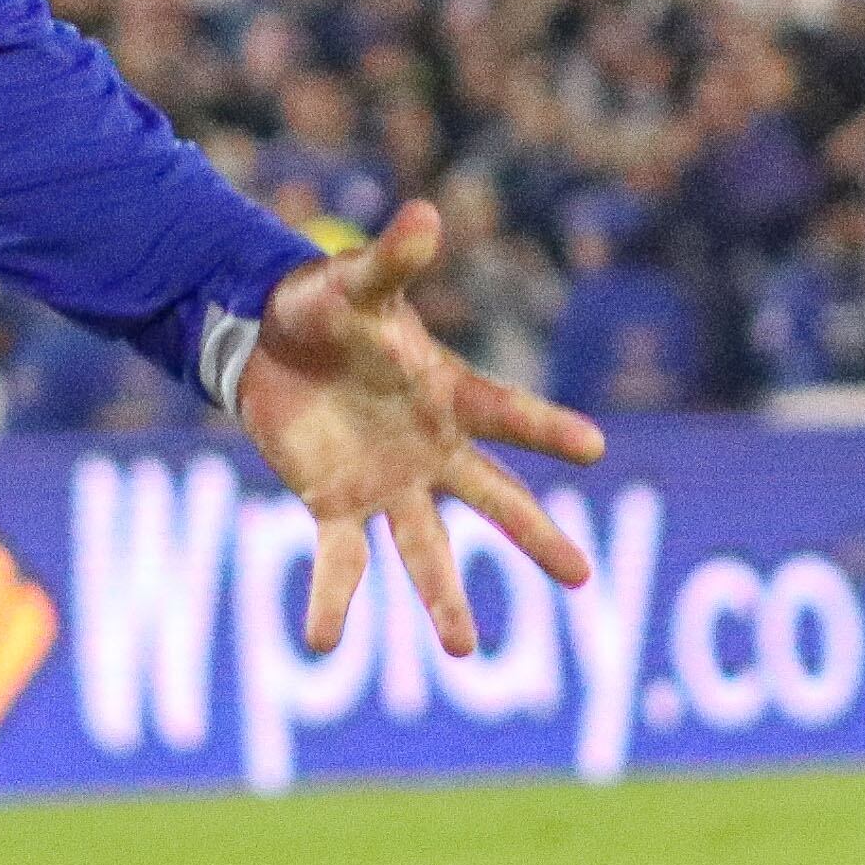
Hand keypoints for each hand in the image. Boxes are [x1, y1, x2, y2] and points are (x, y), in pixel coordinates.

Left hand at [236, 199, 604, 655]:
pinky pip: (342, 560)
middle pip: (493, 499)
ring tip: (463, 651)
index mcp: (447, 393)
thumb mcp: (355, 282)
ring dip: (444, 598)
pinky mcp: (337, 506)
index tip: (595, 447)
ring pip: (426, 548)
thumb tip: (423, 212)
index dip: (548, 427)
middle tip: (581, 577)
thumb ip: (391, 258)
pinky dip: (332, 601)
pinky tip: (320, 642)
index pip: (507, 411)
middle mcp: (431, 449)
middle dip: (535, 537)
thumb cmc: (328, 305)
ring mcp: (389, 484)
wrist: (270, 340)